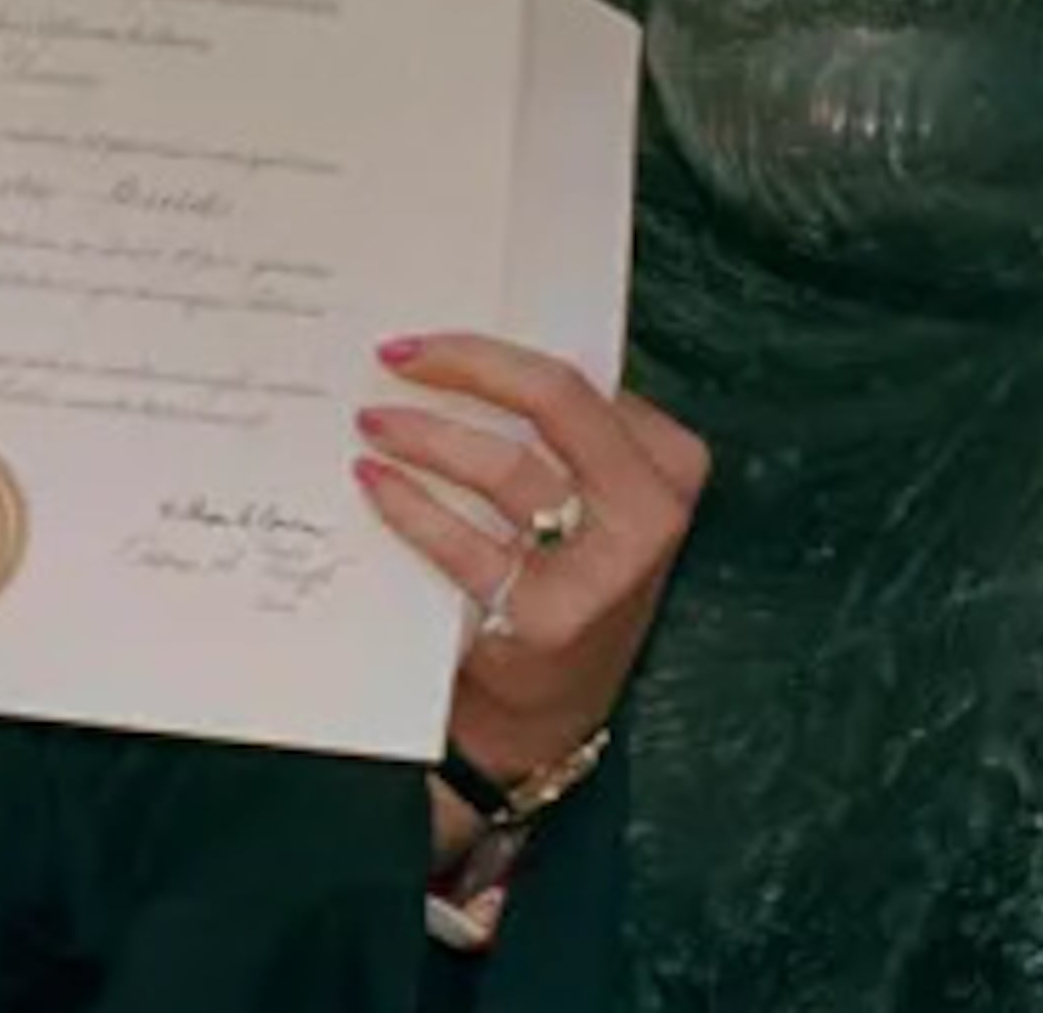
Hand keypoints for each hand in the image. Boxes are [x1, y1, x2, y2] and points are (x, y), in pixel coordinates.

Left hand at [351, 334, 708, 832]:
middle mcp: (649, 512)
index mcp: (669, 463)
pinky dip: (410, 505)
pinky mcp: (549, 620)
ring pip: (504, 467)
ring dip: (423, 435)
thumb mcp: (592, 496)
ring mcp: (604, 571)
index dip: (488, 351)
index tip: (423, 340)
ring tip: (374, 422)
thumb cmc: (565, 575)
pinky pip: (465, 544)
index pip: (574, 377)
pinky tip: (375, 484)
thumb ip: (558, 431)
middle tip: (394, 355)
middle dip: (464, 365)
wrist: (553, 703)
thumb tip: (455, 351)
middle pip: (552, 400)